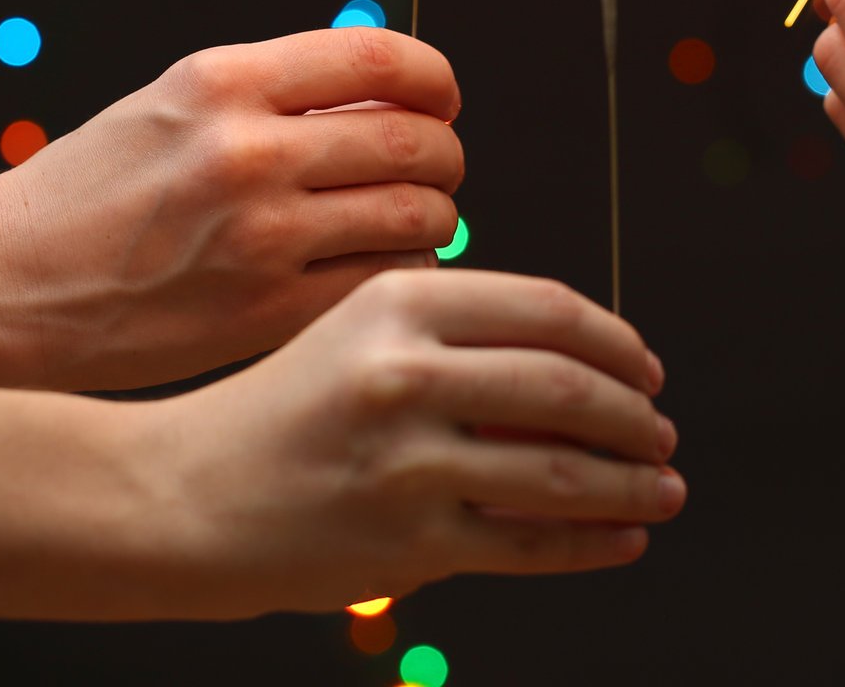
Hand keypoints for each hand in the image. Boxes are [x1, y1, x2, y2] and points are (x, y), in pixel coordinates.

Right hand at [0, 28, 464, 390]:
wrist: (3, 285)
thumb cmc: (92, 192)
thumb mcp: (171, 104)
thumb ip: (272, 93)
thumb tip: (387, 96)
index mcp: (224, 81)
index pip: (381, 57)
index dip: (434, 78)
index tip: (441, 98)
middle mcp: (247, 149)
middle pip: (415, 140)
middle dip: (444, 154)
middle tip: (436, 169)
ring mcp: (260, 234)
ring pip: (417, 213)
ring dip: (434, 216)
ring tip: (416, 222)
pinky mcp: (266, 310)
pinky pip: (384, 280)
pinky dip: (403, 272)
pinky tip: (380, 269)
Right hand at [131, 268, 684, 617]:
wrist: (181, 495)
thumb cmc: (284, 410)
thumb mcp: (360, 330)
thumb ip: (459, 333)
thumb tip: (586, 364)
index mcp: (402, 302)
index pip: (551, 312)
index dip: (618, 343)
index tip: (647, 368)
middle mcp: (407, 372)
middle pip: (569, 388)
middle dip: (637, 416)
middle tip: (663, 432)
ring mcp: (408, 461)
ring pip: (563, 471)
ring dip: (632, 483)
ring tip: (662, 489)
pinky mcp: (408, 540)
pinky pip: (529, 541)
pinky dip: (592, 543)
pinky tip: (623, 538)